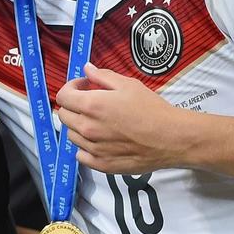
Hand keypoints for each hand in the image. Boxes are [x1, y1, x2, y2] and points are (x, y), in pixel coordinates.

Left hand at [55, 62, 186, 173]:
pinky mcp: (101, 164)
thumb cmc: (152, 109)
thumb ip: (102, 76)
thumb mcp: (128, 85)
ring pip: (72, 135)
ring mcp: (93, 148)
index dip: (71, 88)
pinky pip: (81, 155)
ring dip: (79, 126)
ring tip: (98, 122)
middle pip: (63, 116)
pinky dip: (85, 147)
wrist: (171, 138)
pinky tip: (100, 141)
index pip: (62, 96)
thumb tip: (87, 69)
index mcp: (92, 105)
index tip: (84, 87)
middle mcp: (87, 128)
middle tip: (91, 103)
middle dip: (73, 106)